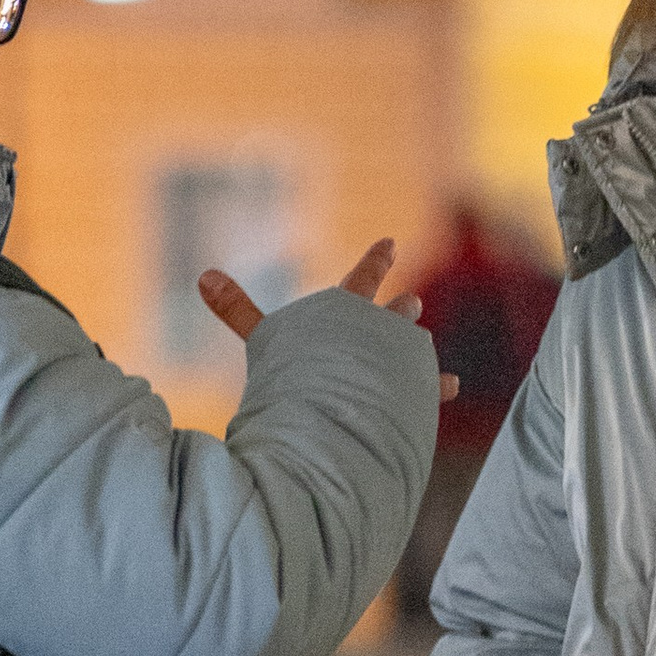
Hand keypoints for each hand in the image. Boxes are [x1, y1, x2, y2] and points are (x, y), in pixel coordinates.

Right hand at [199, 236, 458, 399]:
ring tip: (427, 342)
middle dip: (400, 311)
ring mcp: (401, 367)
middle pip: (391, 317)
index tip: (391, 242)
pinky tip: (452, 384)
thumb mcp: (266, 341)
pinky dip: (437, 388)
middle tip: (413, 301)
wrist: (339, 413)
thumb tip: (203, 275)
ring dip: (417, 346)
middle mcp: (381, 336)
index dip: (374, 262)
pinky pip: (429, 390)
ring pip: (413, 350)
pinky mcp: (413, 397)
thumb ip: (237, 310)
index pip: (361, 280)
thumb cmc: (300, 376)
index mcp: (349, 315)